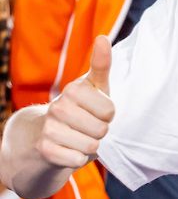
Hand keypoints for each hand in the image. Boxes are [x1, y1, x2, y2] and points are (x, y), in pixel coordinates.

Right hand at [35, 36, 114, 169]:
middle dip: (100, 132)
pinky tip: (69, 149)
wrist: (51, 134)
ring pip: (91, 146)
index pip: (110, 111)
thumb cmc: (84, 107)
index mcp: (74, 89)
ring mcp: (49, 128)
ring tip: (79, 137)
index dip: (109, 115)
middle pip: (102, 130)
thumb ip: (102, 64)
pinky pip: (77, 160)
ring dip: (90, 146)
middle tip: (88, 126)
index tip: (97, 110)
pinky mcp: (45, 150)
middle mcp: (58, 107)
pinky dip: (79, 159)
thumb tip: (102, 37)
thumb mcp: (96, 86)